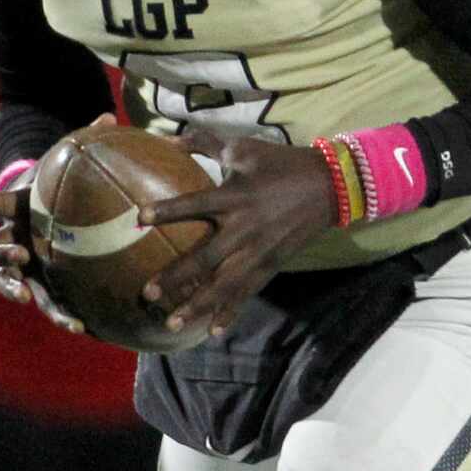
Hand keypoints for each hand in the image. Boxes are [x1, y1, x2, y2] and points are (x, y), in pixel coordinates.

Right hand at [0, 113, 116, 336]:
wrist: (50, 216)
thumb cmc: (58, 190)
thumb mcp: (67, 168)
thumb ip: (83, 146)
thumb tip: (109, 119)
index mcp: (12, 209)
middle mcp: (6, 239)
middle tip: (17, 254)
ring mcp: (16, 267)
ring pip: (4, 281)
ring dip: (14, 289)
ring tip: (30, 298)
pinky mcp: (35, 287)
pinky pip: (41, 301)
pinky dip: (56, 313)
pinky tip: (80, 326)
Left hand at [138, 131, 336, 338]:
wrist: (330, 187)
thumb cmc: (281, 164)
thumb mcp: (244, 149)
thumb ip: (205, 144)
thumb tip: (168, 138)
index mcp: (234, 197)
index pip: (195, 204)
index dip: (168, 210)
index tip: (140, 218)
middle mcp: (243, 230)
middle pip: (205, 258)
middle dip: (176, 276)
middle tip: (148, 292)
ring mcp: (257, 253)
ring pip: (223, 285)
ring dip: (197, 305)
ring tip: (172, 323)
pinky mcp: (270, 266)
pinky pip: (247, 293)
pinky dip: (230, 312)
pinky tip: (212, 331)